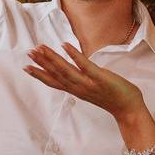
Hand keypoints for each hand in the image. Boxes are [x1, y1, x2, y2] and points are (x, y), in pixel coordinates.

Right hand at [25, 43, 144, 121]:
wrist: (129, 109)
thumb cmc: (112, 97)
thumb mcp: (92, 90)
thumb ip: (81, 81)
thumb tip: (75, 70)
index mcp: (76, 90)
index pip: (54, 82)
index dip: (39, 75)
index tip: (26, 67)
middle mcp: (78, 88)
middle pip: (56, 75)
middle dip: (42, 63)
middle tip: (29, 53)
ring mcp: (88, 83)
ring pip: (66, 70)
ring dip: (52, 58)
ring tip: (41, 48)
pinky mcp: (100, 78)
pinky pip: (85, 65)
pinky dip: (74, 55)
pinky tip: (65, 45)